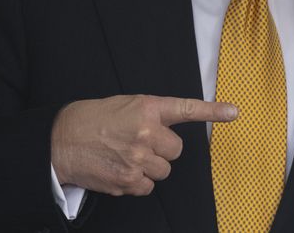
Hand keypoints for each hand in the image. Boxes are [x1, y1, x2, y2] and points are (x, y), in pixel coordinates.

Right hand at [50, 94, 237, 195]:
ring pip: (163, 170)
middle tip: (138, 144)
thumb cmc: (91, 120)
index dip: (213, 111)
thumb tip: (167, 130)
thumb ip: (150, 115)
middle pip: (175, 151)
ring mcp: (138, 158)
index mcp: (147, 108)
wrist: (60, 141)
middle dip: (161, 150)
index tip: (234, 112)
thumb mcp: (124, 105)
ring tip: (125, 156)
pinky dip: (137, 182)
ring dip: (149, 167)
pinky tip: (120, 170)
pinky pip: (148, 187)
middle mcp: (146, 132)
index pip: (186, 109)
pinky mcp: (128, 180)